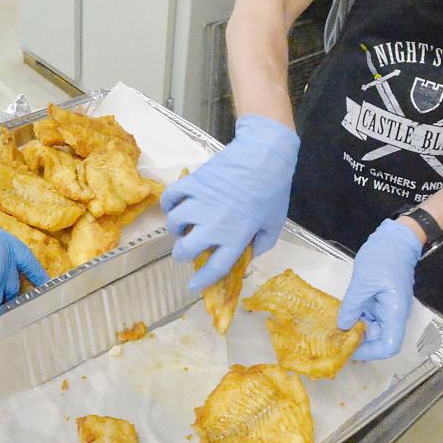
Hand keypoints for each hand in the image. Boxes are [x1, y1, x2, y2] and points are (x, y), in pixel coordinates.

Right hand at [161, 114, 299, 291]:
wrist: (264, 157)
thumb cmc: (273, 190)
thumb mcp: (274, 224)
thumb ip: (260, 244)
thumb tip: (246, 255)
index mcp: (236, 238)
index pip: (214, 267)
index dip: (202, 280)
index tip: (193, 285)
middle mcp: (214, 225)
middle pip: (185, 248)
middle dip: (182, 254)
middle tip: (184, 249)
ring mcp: (200, 203)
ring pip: (175, 223)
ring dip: (176, 228)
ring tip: (181, 226)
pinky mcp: (193, 183)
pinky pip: (170, 197)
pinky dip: (168, 204)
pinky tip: (173, 206)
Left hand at [338, 219, 422, 360]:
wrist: (395, 241)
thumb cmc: (383, 259)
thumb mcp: (364, 282)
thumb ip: (353, 305)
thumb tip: (342, 326)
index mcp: (395, 313)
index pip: (389, 345)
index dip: (370, 352)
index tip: (349, 350)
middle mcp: (393, 315)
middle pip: (379, 340)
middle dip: (358, 344)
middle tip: (334, 342)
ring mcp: (386, 309)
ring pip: (371, 329)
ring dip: (354, 331)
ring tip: (332, 332)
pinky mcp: (378, 302)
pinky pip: (367, 317)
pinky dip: (354, 319)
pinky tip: (339, 318)